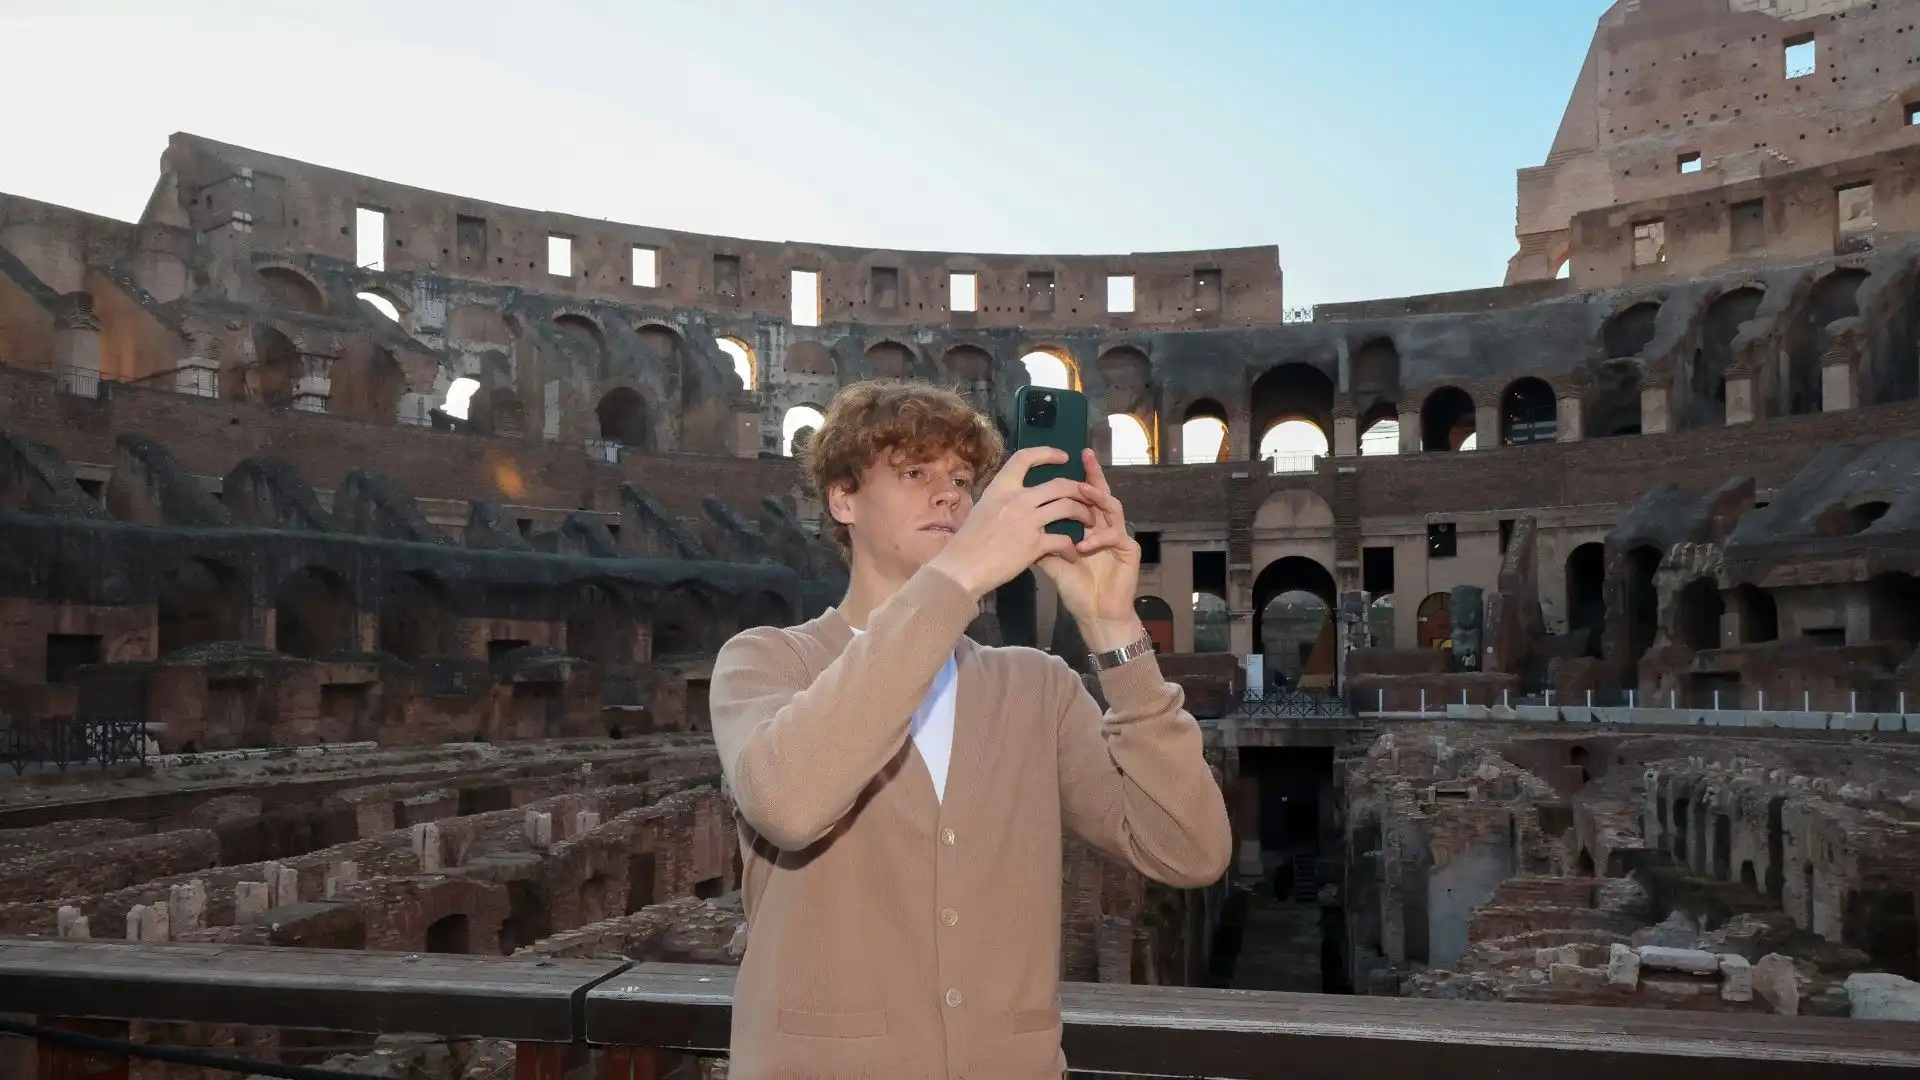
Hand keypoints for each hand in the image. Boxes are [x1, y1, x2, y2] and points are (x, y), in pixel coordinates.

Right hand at [927, 446, 1093, 599]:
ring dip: (1084, 513)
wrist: (962, 568)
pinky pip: (1063, 540)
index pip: (1025, 458)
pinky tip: (1073, 554)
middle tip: (1088, 496)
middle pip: (1059, 484)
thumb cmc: (968, 541)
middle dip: (1079, 489)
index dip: (1047, 453)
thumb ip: (1001, 499)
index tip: (1063, 457)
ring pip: (1068, 507)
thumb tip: (1012, 495)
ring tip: (1090, 521)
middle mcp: (1017, 499)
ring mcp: (1027, 520)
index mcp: (1001, 487)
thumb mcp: (982, 509)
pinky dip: (1071, 548)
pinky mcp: (1034, 544)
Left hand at [1035, 450, 1144, 651]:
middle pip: (1101, 493)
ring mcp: (1119, 537)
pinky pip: (1115, 537)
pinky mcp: (1129, 551)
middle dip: (1094, 474)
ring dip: (1097, 499)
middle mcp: (1105, 526)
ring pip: (1113, 508)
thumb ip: (1041, 541)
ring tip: (1083, 492)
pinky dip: (1098, 539)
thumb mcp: (1052, 562)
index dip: (1076, 477)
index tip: (1063, 458)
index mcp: (1089, 525)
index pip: (1082, 496)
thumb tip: (1018, 524)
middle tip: (1086, 456)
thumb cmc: (1076, 589)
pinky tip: (1084, 545)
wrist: (1095, 615)